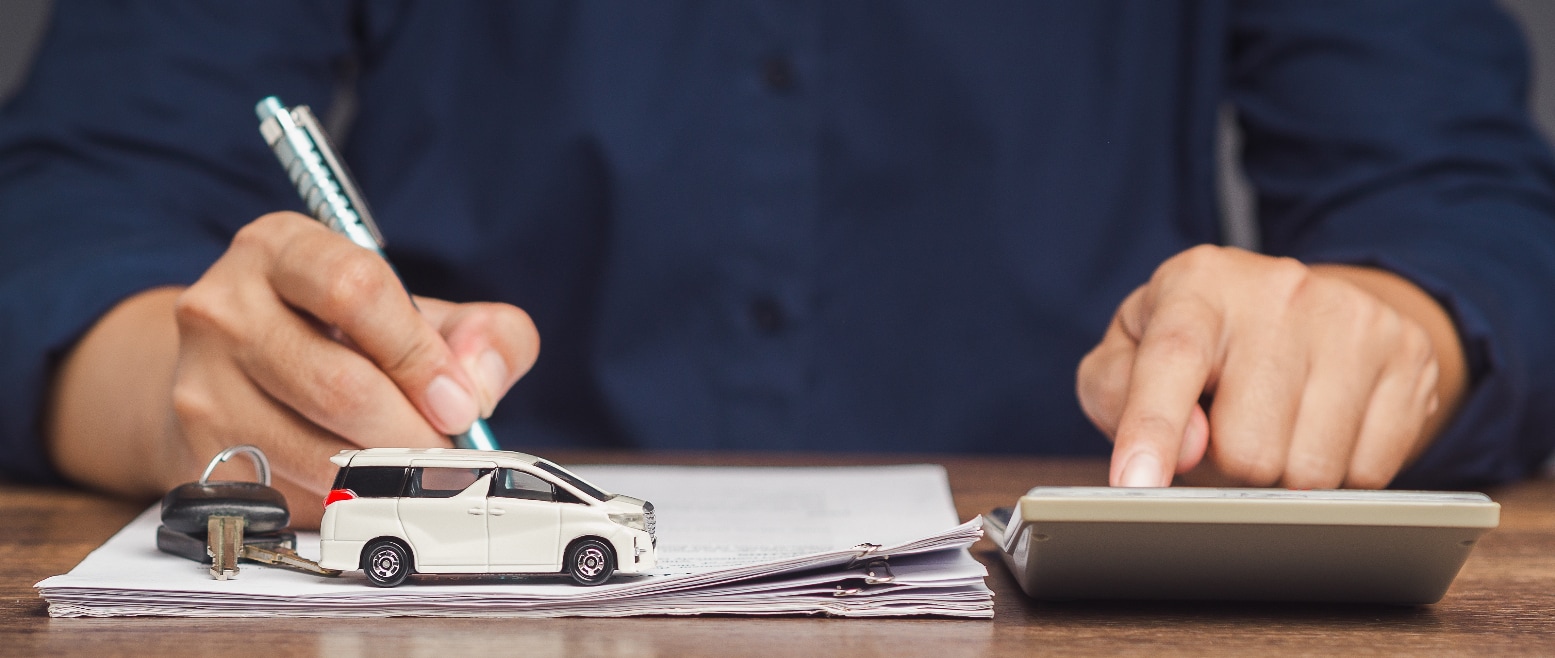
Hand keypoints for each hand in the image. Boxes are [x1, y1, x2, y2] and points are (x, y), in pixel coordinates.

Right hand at [47, 212, 539, 525]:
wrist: (239, 377)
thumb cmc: (347, 339)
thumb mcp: (423, 315)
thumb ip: (484, 335)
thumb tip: (480, 385)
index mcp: (282, 248)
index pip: (356, 291)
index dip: (420, 356)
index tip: (460, 402)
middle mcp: (224, 305)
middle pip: (340, 385)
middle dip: (414, 431)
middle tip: (446, 449)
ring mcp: (200, 382)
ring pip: (316, 450)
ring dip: (386, 472)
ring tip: (412, 466)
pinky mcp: (198, 453)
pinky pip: (292, 492)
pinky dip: (345, 498)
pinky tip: (361, 481)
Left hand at [1076, 245, 1465, 489]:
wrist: (1300, 307)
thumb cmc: (1195, 343)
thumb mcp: (1128, 353)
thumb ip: (1118, 394)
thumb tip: (1186, 447)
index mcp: (1196, 282)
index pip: (1172, 362)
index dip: (1151, 432)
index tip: (1135, 486)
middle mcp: (1280, 289)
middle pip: (1247, 451)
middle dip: (1227, 466)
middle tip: (1224, 427)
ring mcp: (1354, 319)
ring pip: (1310, 472)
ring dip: (1282, 476)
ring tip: (1271, 425)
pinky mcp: (1409, 355)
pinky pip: (1369, 473)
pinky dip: (1338, 473)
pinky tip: (1320, 428)